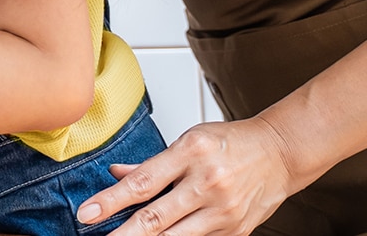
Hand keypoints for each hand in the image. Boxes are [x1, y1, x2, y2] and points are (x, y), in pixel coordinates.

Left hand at [75, 117, 299, 234]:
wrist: (280, 154)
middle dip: (122, 233)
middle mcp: (207, 183)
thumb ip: (152, 163)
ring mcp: (223, 211)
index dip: (110, 201)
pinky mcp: (235, 231)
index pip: (142, 183)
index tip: (87, 213)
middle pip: (156, 217)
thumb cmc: (231, 143)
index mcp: (191, 152)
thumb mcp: (189, 140)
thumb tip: (116, 174)